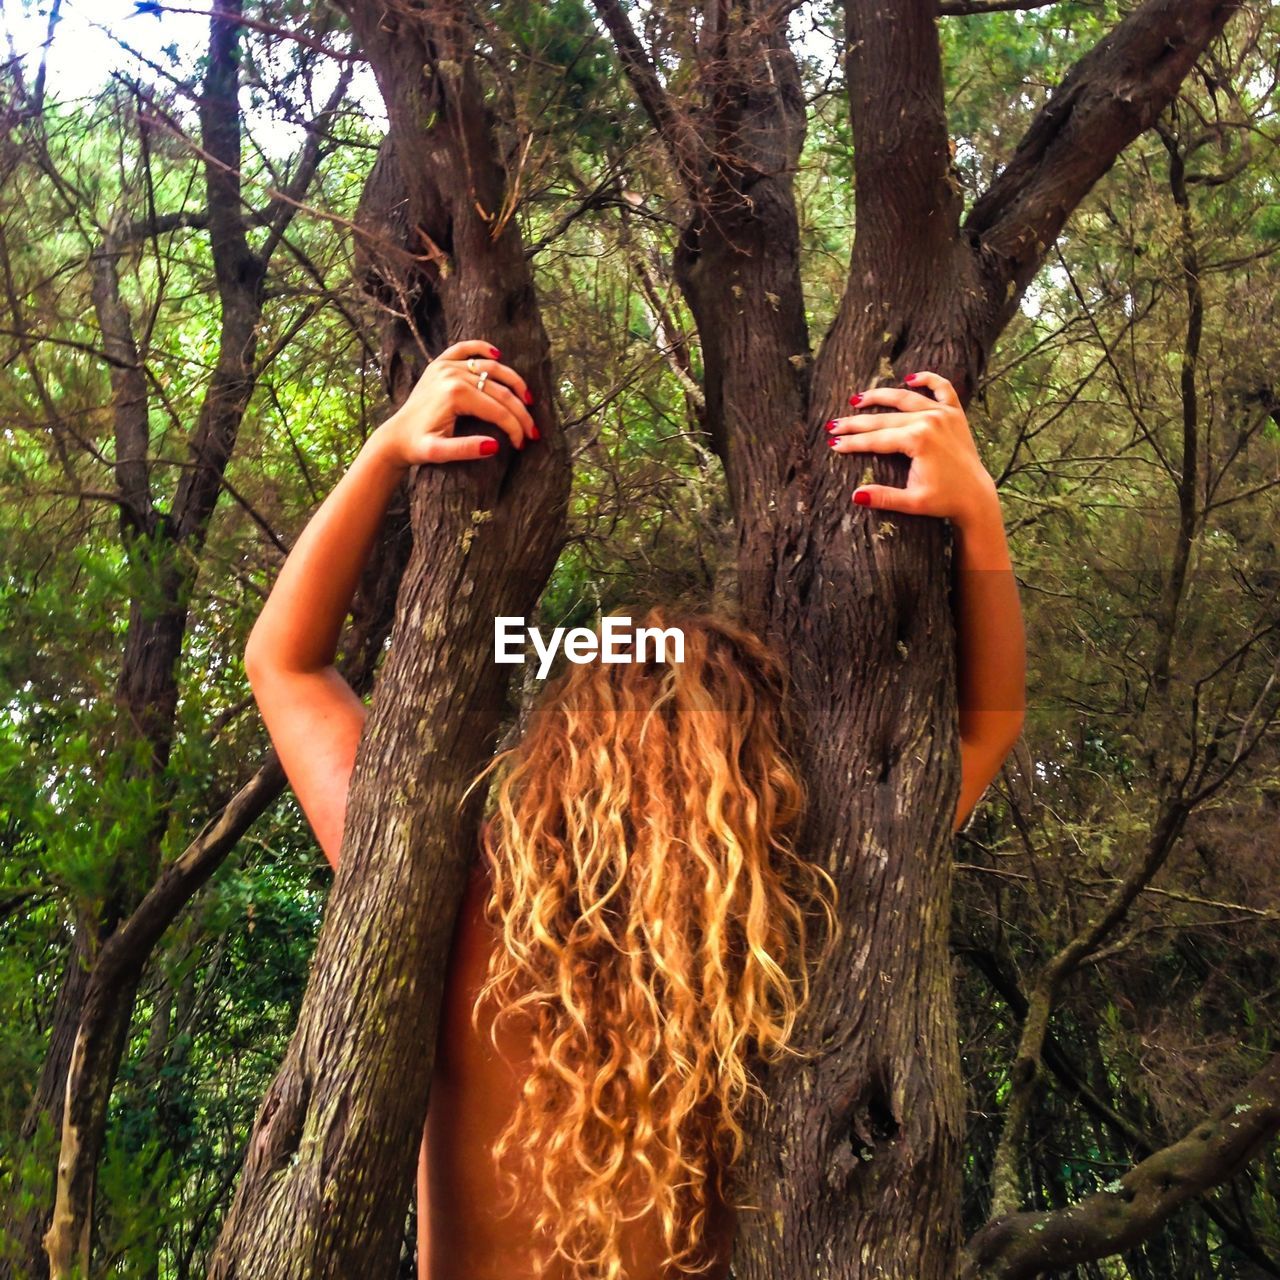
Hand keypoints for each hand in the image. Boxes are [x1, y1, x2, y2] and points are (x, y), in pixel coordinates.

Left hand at [376, 338, 537, 467]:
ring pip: (490, 368)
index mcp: (455, 394)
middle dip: (520, 412)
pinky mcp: (440, 364)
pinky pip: (464, 349)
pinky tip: (498, 354)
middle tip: (533, 430)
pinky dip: (481, 348)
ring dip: (513, 382)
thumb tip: (495, 446)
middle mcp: (452, 374)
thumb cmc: (417, 447)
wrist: (395, 437)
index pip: (497, 410)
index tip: (524, 443)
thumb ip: (465, 450)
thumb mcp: (438, 454)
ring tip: (527, 399)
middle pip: (499, 390)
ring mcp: (446, 366)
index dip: (515, 427)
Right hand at [826, 370, 997, 528]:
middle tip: (833, 425)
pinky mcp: (955, 413)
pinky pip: (943, 388)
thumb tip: (855, 496)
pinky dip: (928, 380)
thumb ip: (883, 497)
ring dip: (879, 397)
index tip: (833, 444)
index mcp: (918, 440)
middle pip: (884, 419)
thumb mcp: (912, 502)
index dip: (852, 443)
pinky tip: (910, 379)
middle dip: (856, 423)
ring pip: (905, 398)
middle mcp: (929, 421)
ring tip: (857, 399)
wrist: (976, 497)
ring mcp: (943, 414)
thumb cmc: (945, 501)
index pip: (876, 439)